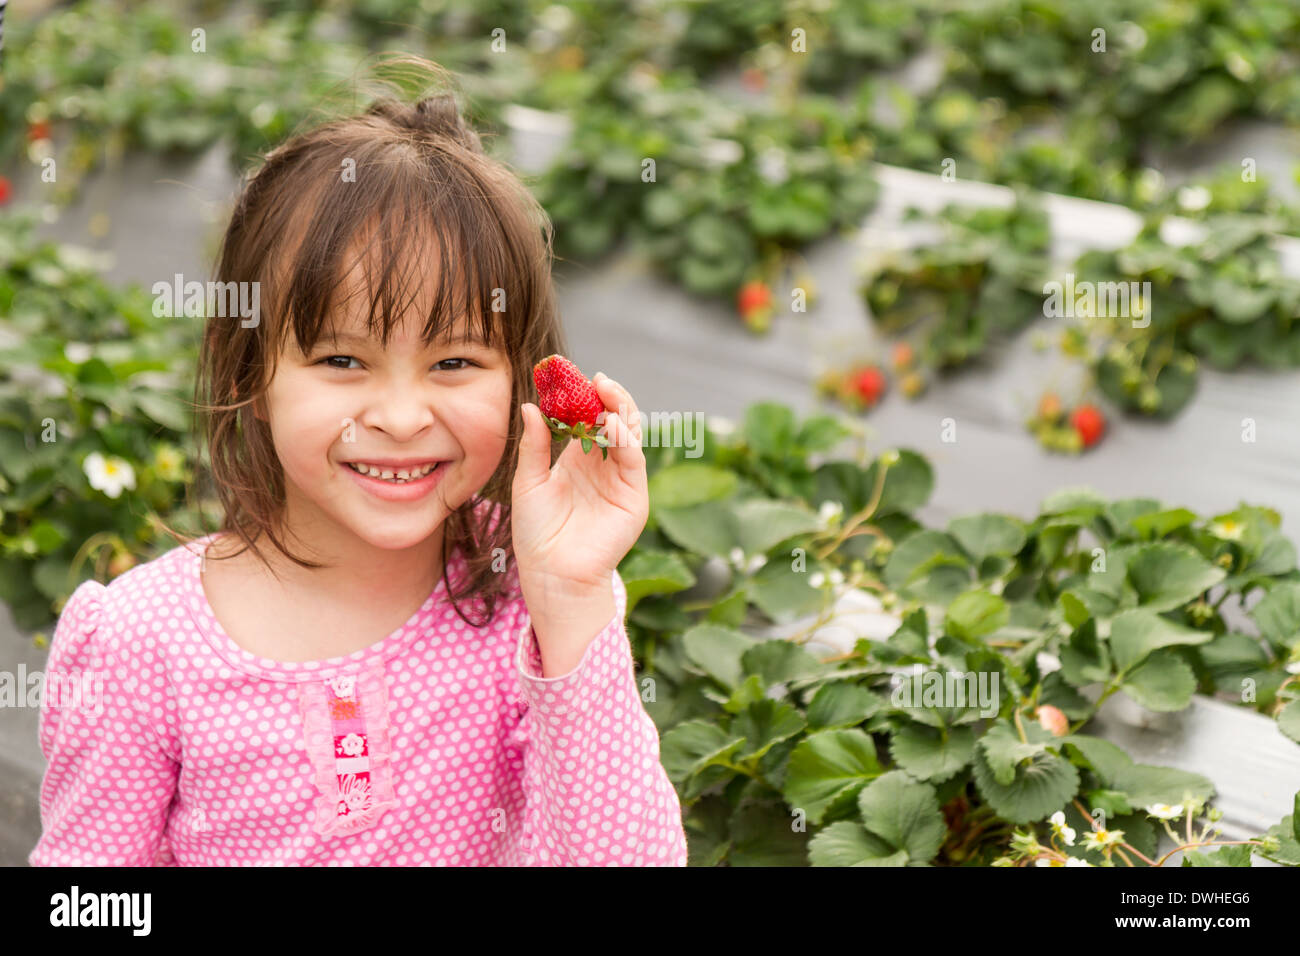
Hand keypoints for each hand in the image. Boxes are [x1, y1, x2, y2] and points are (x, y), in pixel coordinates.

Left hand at [511, 373, 646, 664]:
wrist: (551, 574)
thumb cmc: (536, 534)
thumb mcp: (528, 482)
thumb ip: (534, 445)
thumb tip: (531, 405)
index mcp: (578, 460)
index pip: (586, 419)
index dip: (581, 397)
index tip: (568, 374)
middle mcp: (603, 466)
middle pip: (613, 420)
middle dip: (607, 397)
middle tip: (593, 379)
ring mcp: (621, 480)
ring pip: (629, 434)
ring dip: (620, 410)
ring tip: (604, 391)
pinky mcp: (634, 497)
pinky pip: (634, 461)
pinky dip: (626, 439)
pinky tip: (611, 425)